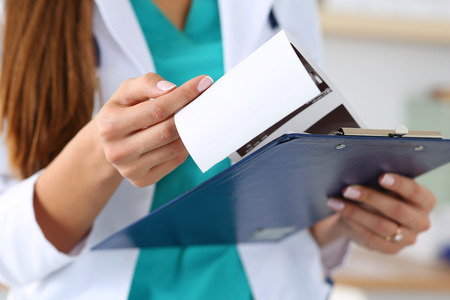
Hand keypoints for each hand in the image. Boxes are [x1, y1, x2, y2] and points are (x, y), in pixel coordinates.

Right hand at [96, 73, 212, 186]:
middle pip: (167, 130)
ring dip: (190, 131)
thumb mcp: (126, 92)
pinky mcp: (142, 180)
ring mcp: (130, 169)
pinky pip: (174, 162)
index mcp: (110, 125)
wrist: (108, 143)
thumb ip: (146, 83)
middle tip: (204, 101)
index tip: (203, 83)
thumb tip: (171, 89)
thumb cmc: (122, 112)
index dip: (183, 96)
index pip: (157, 109)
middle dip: (190, 113)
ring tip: (196, 117)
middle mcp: (117, 150)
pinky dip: (184, 147)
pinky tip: (185, 135)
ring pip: (174, 148)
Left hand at [325, 173, 435, 253]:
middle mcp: (421, 222)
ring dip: (355, 212)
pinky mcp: (391, 249)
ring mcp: (408, 238)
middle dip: (370, 198)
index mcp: (425, 201)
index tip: (381, 177)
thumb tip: (362, 172)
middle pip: (397, 210)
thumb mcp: (383, 186)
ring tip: (337, 202)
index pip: (416, 192)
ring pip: (381, 225)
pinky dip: (354, 223)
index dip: (400, 184)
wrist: (370, 216)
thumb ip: (380, 181)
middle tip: (348, 190)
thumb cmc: (379, 193)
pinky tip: (341, 214)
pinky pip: (371, 237)